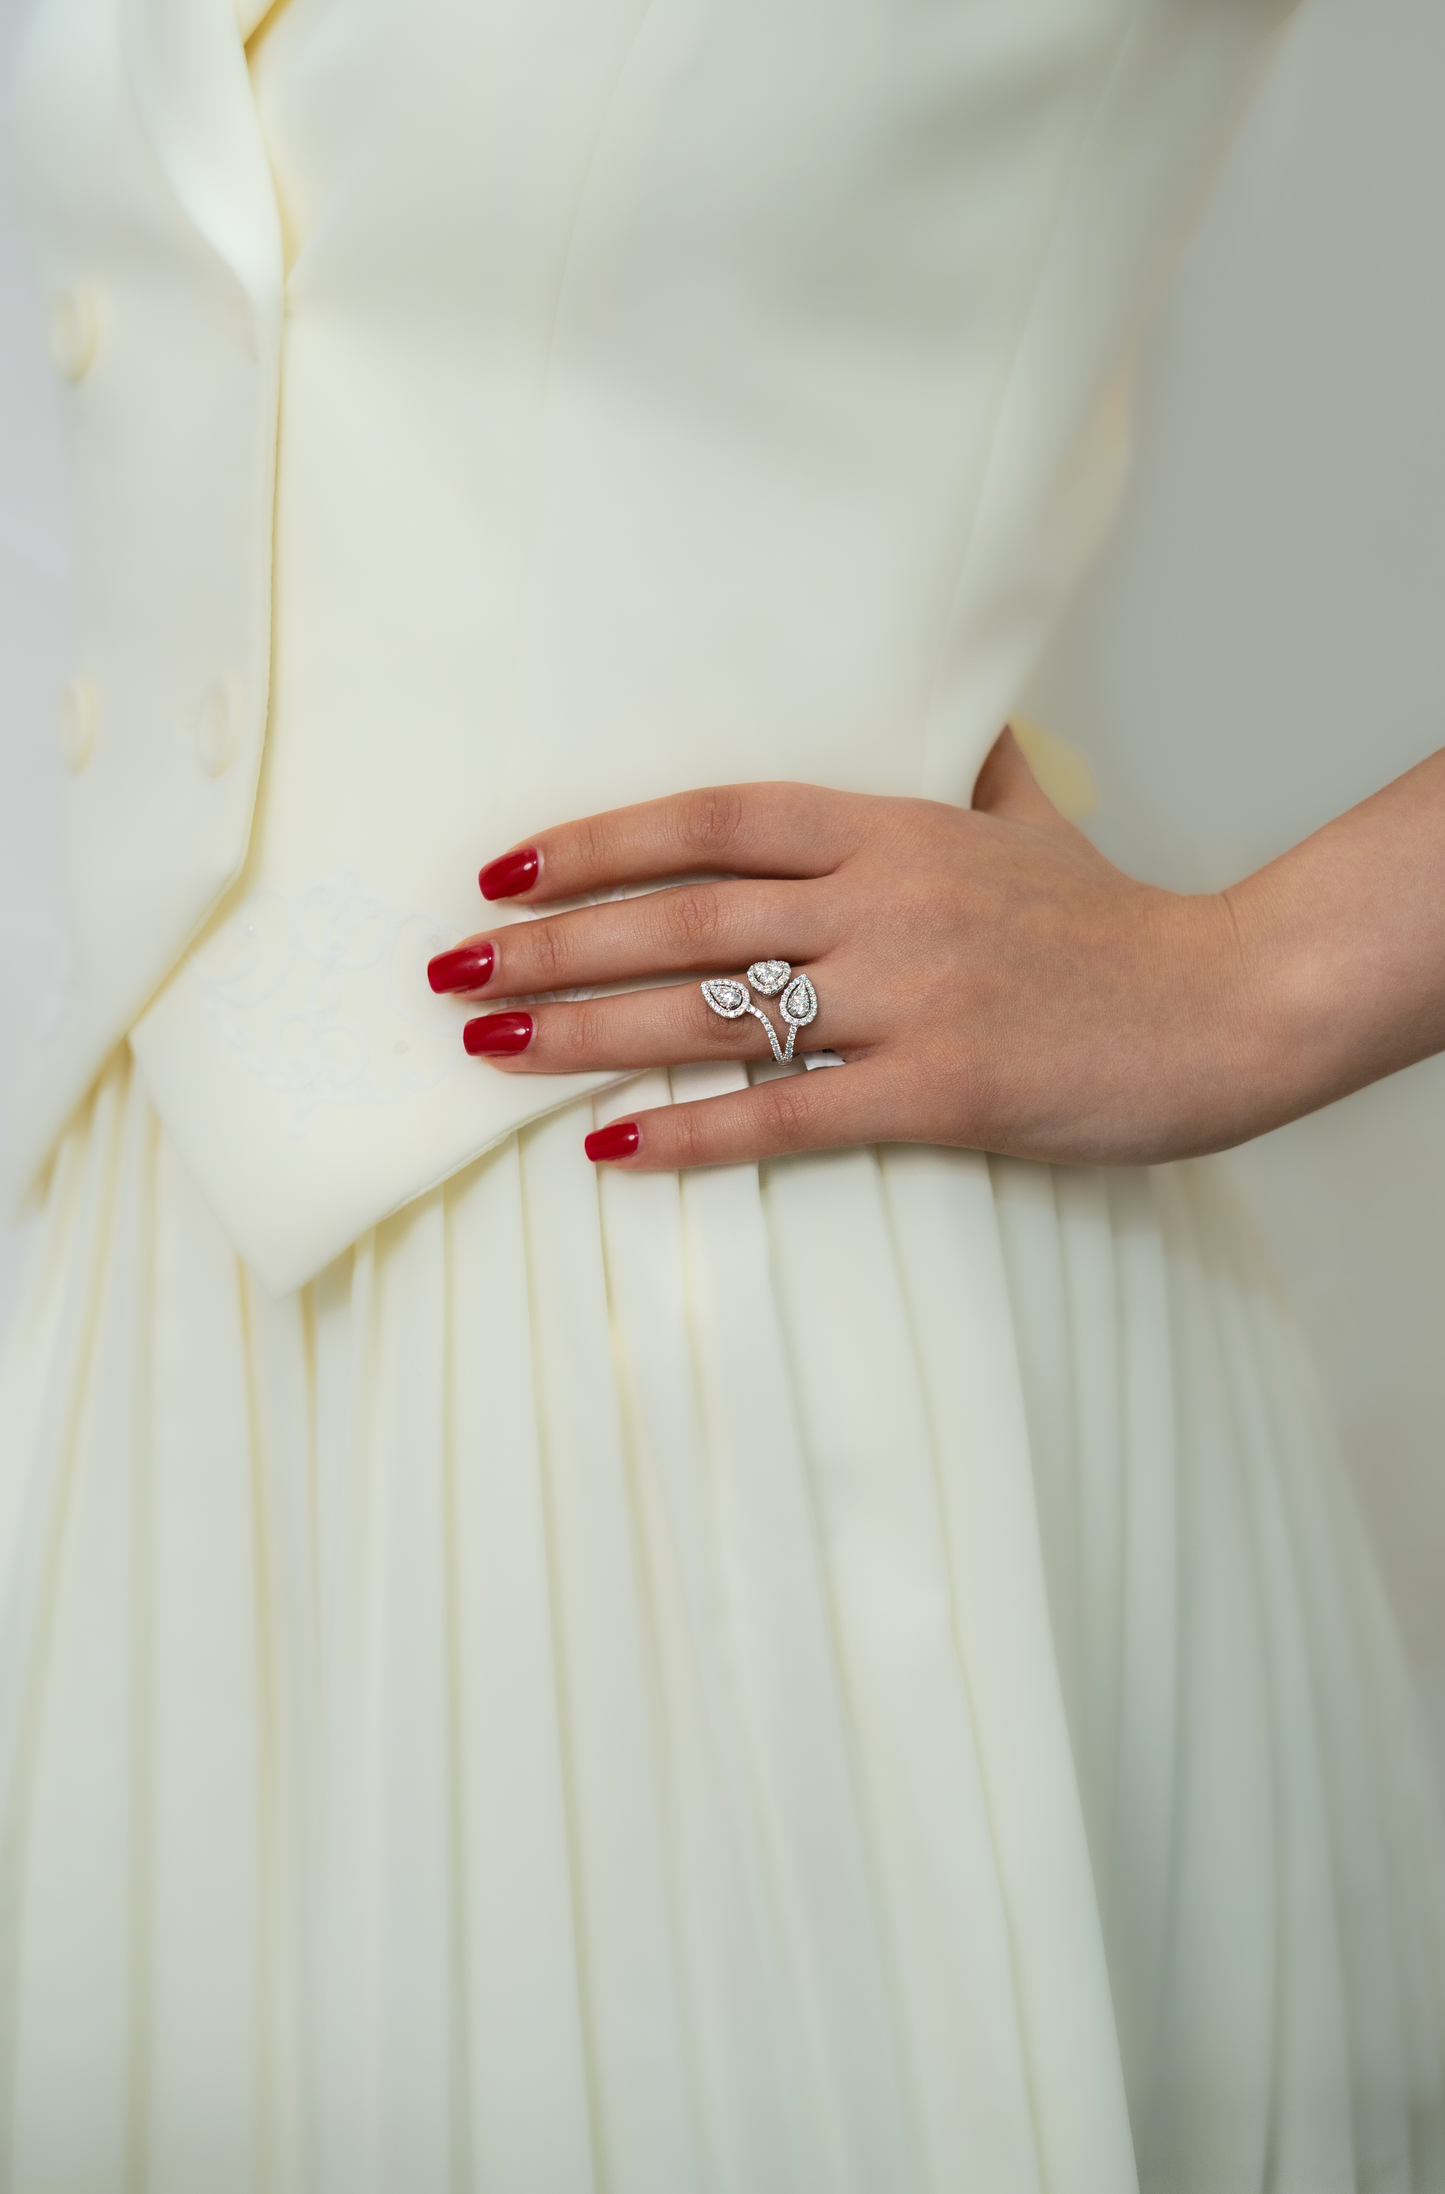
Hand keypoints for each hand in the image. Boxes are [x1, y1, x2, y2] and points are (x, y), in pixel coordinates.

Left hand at [427, 727, 1282, 1169]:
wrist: (1228, 1003)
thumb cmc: (1120, 921)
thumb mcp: (1035, 821)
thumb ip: (979, 769)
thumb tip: (965, 716)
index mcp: (894, 828)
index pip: (713, 819)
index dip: (600, 841)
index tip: (507, 870)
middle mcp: (885, 902)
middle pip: (684, 916)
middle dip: (553, 946)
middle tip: (450, 971)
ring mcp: (911, 996)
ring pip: (715, 1009)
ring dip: (587, 1030)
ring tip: (487, 1047)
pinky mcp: (940, 1089)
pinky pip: (789, 1116)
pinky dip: (693, 1132)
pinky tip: (608, 1146)